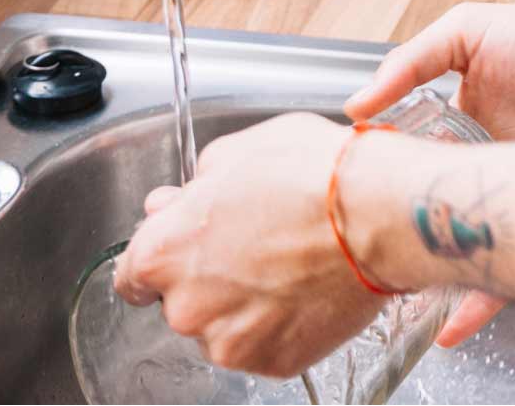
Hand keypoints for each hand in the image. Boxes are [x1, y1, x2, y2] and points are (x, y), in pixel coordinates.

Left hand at [112, 113, 382, 378]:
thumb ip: (197, 184)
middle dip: (211, 277)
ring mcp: (230, 342)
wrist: (382, 215)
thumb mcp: (239, 150)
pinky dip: (282, 325)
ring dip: (246, 304)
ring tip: (292, 266)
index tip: (188, 250)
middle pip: (181, 301)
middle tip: (259, 245)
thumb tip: (183, 200)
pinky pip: (265, 346)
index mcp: (163, 252)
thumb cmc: (315, 175)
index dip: (163, 257)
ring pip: (224, 326)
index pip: (132, 275)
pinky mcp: (274, 363)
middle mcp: (186, 306)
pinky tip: (308, 290)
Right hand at [345, 1, 514, 344]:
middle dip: (396, 239)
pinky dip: (478, 303)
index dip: (377, 183)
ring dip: (430, 277)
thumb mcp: (468, 32)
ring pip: (460, 249)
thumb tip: (355, 105)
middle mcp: (477, 167)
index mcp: (455, 127)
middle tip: (363, 260)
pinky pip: (505, 273)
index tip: (346, 203)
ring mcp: (507, 200)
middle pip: (427, 212)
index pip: (404, 163)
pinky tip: (451, 328)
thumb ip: (410, 62)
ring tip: (396, 303)